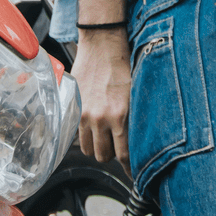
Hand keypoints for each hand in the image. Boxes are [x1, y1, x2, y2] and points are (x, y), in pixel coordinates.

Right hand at [72, 28, 131, 165]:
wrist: (103, 42)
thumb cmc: (124, 62)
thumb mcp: (137, 91)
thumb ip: (135, 117)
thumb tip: (141, 138)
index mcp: (121, 115)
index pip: (125, 154)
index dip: (130, 168)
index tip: (134, 174)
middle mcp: (101, 118)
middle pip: (104, 156)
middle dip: (112, 155)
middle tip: (118, 146)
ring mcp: (85, 114)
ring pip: (89, 149)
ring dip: (98, 147)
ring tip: (105, 137)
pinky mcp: (74, 108)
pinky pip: (78, 136)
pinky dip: (86, 136)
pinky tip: (93, 129)